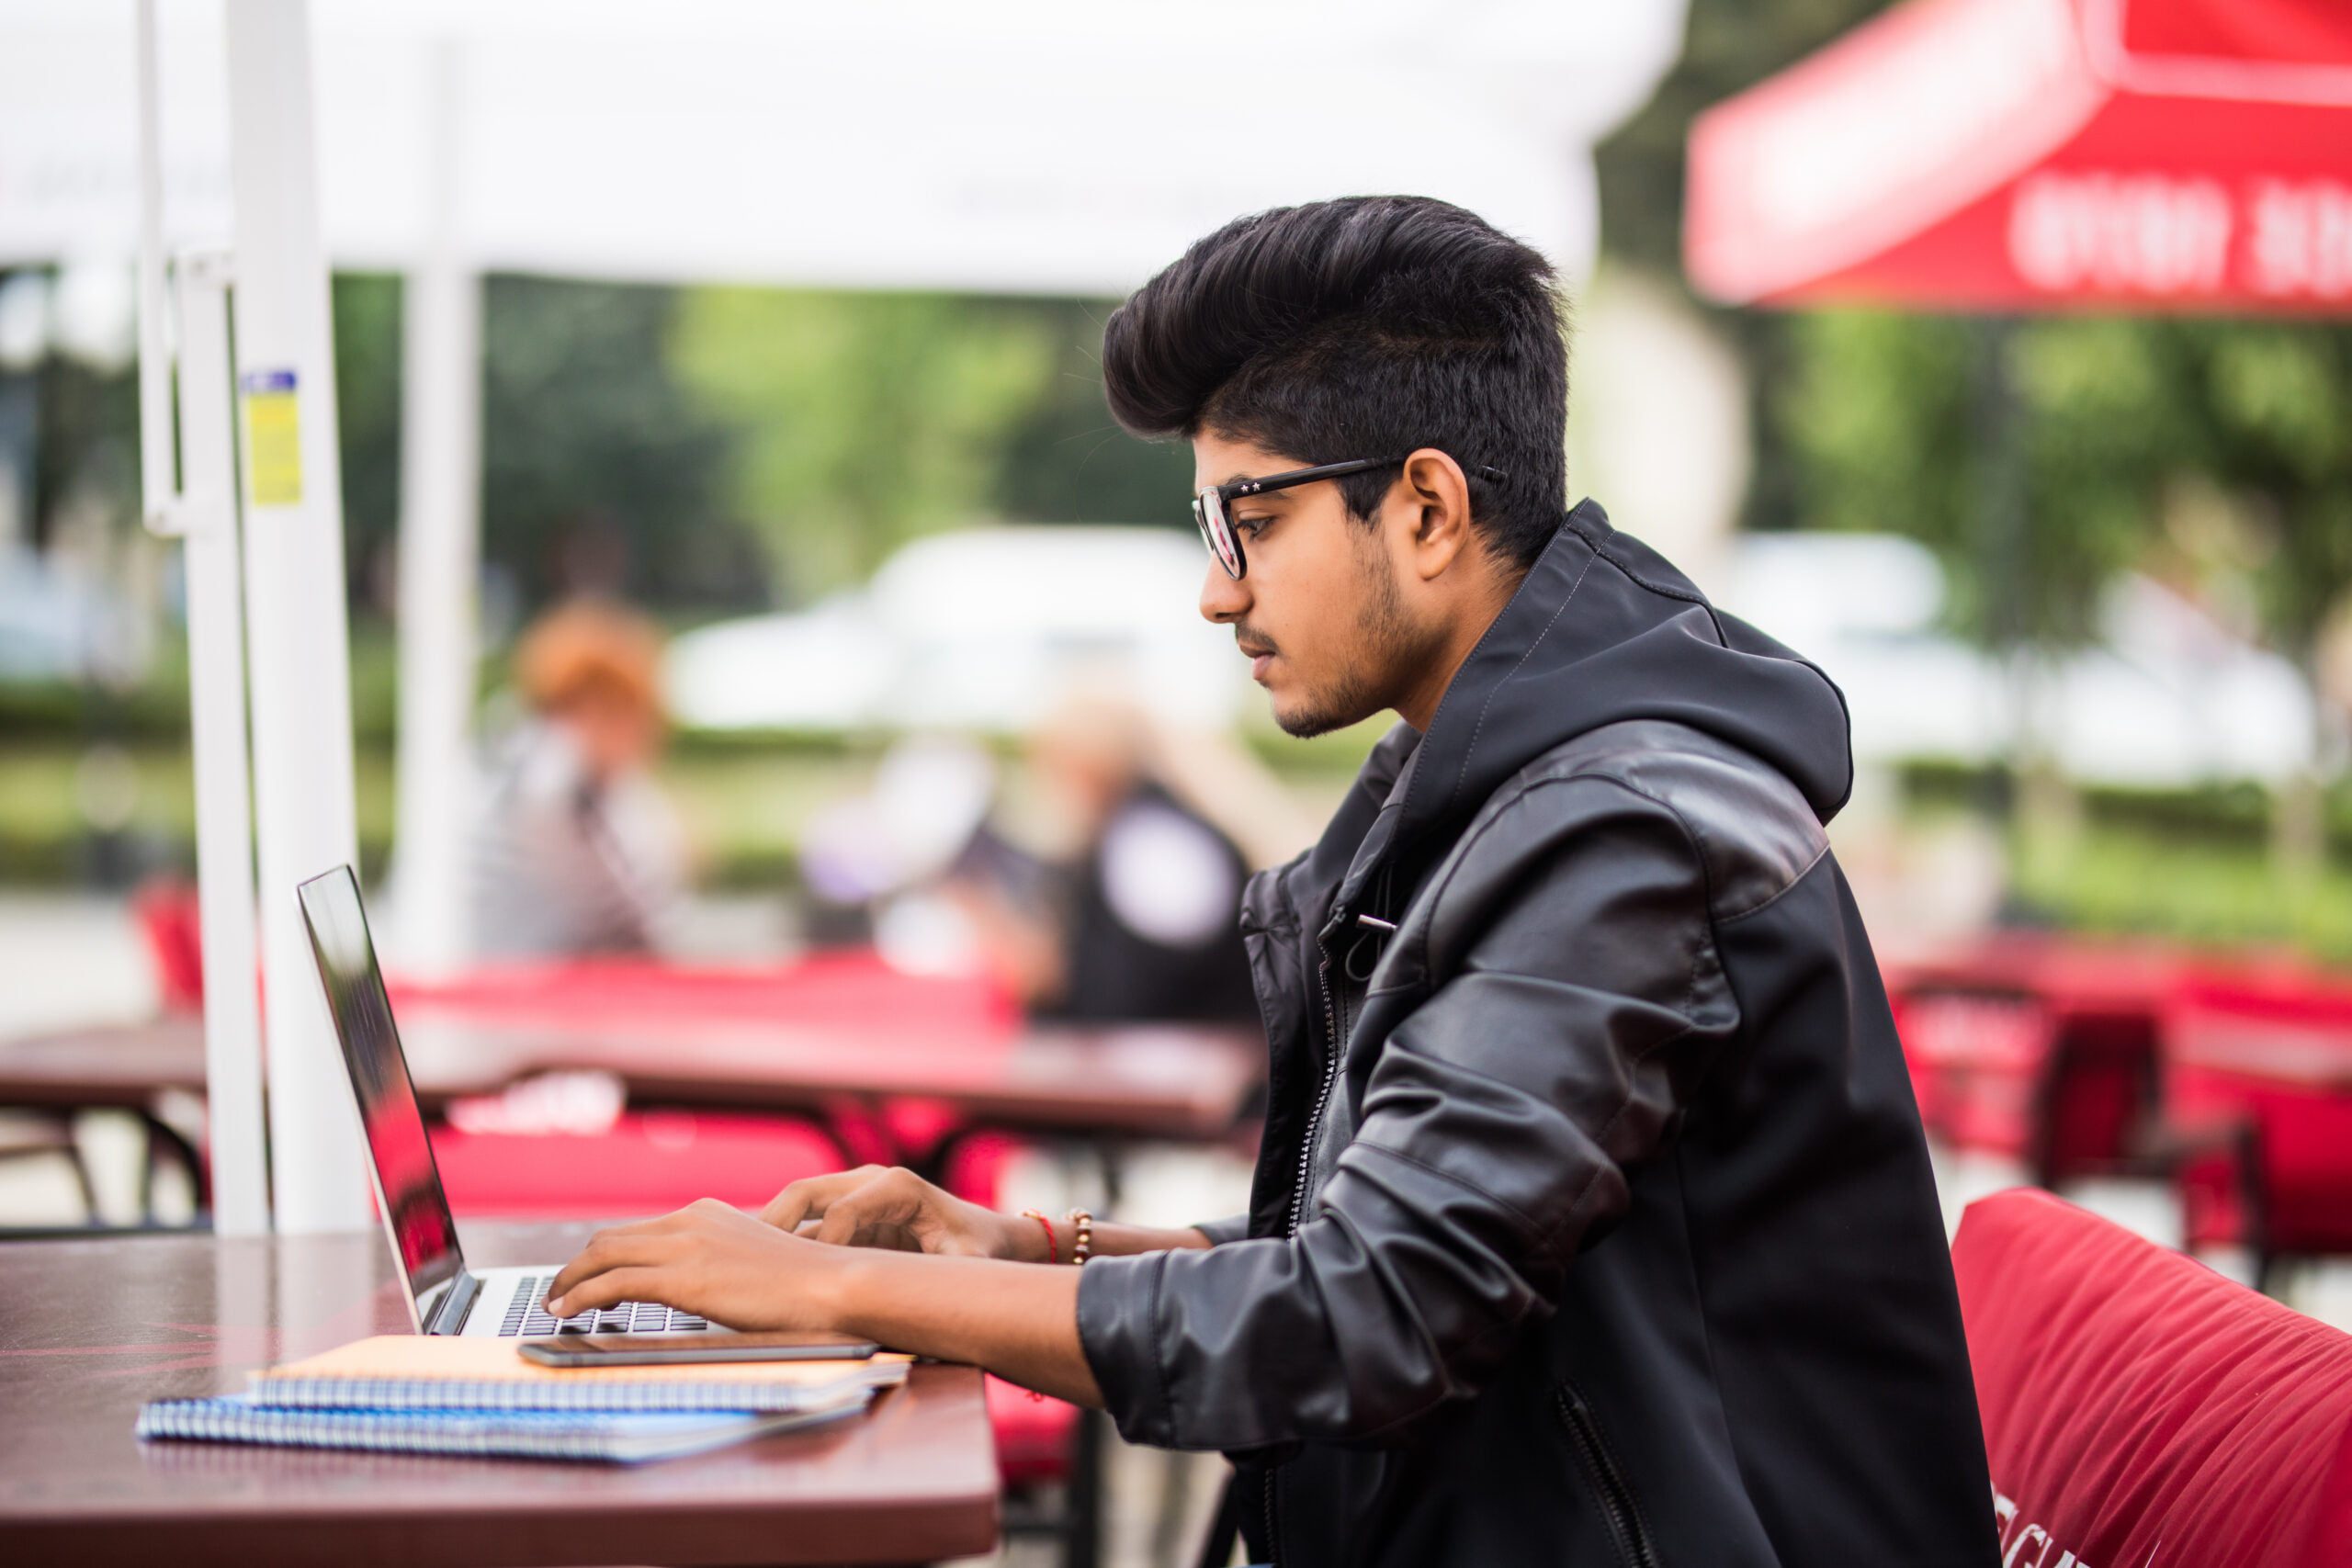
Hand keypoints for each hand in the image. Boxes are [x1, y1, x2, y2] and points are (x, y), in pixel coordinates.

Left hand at [543, 1198, 844, 1328]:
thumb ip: (719, 1264)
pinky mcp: (684, 1278)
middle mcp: (690, 1221)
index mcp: (707, 1214)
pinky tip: (567, 1313)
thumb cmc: (807, 1284)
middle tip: (561, 1293)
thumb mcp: (754, 1261)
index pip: (636, 1231)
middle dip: (577, 1267)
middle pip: (609, 1238)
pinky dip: (581, 1296)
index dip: (601, 1255)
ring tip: (555, 1305)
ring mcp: (686, 1246)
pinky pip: (614, 1283)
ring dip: (569, 1281)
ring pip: (602, 1255)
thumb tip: (700, 1288)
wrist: (835, 1284)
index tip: (587, 1278)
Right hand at [760, 1164, 1039, 1260]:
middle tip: (746, 1267)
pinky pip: (804, 1225)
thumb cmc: (979, 1250)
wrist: (988, 1238)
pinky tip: (763, 1274)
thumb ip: (945, 1278)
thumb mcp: (968, 1265)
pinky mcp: (846, 1215)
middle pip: (804, 1194)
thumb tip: (919, 1303)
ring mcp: (854, 1195)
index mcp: (898, 1187)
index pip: (841, 1211)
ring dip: (769, 1235)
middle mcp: (869, 1182)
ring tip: (743, 1271)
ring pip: (796, 1206)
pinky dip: (782, 1245)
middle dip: (772, 1227)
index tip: (813, 1287)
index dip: (823, 1248)